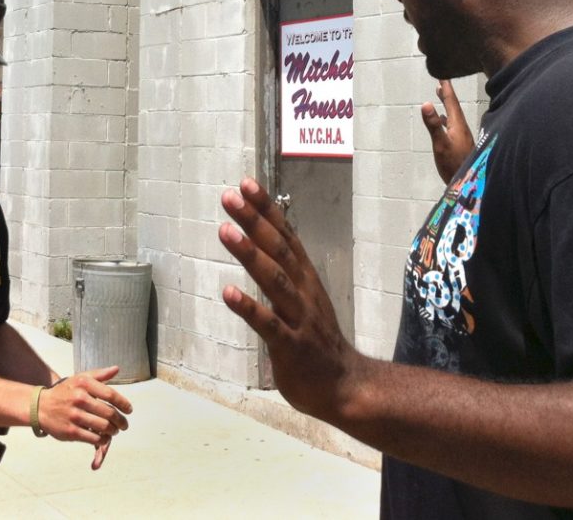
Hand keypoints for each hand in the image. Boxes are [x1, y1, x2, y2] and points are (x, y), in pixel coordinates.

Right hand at [36, 366, 131, 469]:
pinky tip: (104, 437)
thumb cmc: (65, 392)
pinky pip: (94, 438)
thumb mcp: (80, 379)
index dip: (123, 403)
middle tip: (124, 425)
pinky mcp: (71, 431)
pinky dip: (103, 439)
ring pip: (103, 427)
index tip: (129, 410)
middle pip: (109, 413)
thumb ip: (99, 374)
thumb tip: (116, 369)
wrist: (40, 407)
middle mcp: (79, 398)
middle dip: (120, 421)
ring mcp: (74, 416)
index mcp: (84, 384)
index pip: (110, 394)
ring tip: (114, 430)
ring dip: (113, 431)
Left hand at [218, 178, 356, 422]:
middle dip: (254, 221)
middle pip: (278, 250)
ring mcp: (299, 319)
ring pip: (275, 280)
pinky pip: (269, 325)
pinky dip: (249, 307)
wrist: (346, 387)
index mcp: (306, 279)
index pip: (285, 236)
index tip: (246, 183)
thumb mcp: (305, 299)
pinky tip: (228, 293)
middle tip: (230, 196)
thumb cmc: (317, 343)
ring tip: (226, 231)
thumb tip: (265, 244)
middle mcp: (304, 292)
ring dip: (250, 254)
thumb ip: (287, 274)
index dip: (266, 210)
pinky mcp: (291, 347)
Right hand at [420, 79, 474, 183]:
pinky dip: (447, 118)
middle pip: (454, 106)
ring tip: (441, 96)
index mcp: (457, 124)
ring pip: (454, 115)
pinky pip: (452, 124)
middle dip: (447, 94)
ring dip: (447, 105)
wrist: (469, 183)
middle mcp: (461, 127)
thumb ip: (433, 125)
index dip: (446, 89)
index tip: (442, 76)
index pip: (451, 102)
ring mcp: (462, 135)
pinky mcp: (460, 143)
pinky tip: (443, 121)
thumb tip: (425, 104)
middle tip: (441, 82)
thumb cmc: (453, 163)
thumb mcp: (441, 144)